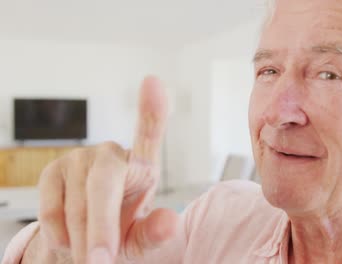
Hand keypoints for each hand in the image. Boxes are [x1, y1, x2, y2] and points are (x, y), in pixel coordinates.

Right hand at [37, 76, 177, 263]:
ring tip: (91, 254)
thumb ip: (156, 233)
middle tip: (99, 262)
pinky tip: (70, 238)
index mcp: (142, 166)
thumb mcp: (142, 240)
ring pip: (76, 204)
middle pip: (105, 185)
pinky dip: (59, 233)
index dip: (152, 109)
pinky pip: (51, 209)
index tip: (153, 82)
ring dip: (81, 238)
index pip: (149, 133)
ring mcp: (80, 159)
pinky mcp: (53, 171)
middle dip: (101, 228)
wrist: (85, 243)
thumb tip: (169, 222)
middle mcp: (111, 154)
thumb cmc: (121, 234)